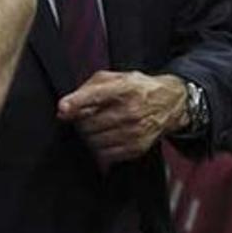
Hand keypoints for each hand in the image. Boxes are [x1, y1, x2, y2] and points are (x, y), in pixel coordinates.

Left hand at [57, 71, 189, 166]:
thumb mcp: (115, 77)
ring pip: (94, 141)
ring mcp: (134, 131)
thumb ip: (87, 89)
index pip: (96, 96)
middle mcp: (130, 110)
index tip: (63, 108)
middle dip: (80, 121)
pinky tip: (106, 137)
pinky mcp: (136, 148)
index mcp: (124, 88)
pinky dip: (99, 147)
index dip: (76, 102)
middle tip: (85, 117)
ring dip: (88, 136)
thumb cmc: (137, 88)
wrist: (169, 103)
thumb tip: (64, 109)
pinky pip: (104, 154)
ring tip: (97, 126)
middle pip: (89, 123)